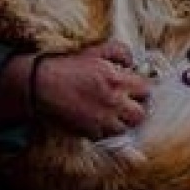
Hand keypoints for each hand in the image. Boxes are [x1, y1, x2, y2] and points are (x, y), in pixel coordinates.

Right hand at [34, 41, 150, 139]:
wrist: (43, 84)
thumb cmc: (69, 66)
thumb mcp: (96, 51)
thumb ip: (120, 52)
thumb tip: (132, 62)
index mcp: (118, 81)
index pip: (146, 91)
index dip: (142, 90)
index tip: (136, 90)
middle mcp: (114, 102)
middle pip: (140, 115)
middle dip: (137, 110)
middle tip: (130, 106)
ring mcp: (102, 120)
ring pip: (125, 130)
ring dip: (123, 123)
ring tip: (116, 116)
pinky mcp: (89, 132)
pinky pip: (106, 138)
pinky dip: (106, 132)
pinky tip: (101, 123)